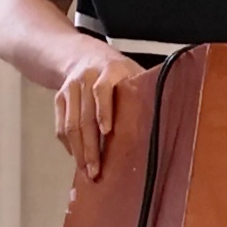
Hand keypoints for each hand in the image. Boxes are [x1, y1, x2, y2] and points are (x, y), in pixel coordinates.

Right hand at [55, 43, 146, 181]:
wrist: (84, 55)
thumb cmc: (117, 71)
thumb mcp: (133, 72)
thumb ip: (143, 90)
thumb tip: (167, 114)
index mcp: (109, 71)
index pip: (102, 90)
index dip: (104, 111)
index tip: (107, 132)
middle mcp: (86, 78)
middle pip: (84, 116)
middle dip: (90, 146)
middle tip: (96, 170)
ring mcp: (70, 89)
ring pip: (70, 125)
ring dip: (78, 150)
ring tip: (86, 170)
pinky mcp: (59, 99)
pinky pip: (61, 126)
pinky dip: (68, 144)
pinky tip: (77, 157)